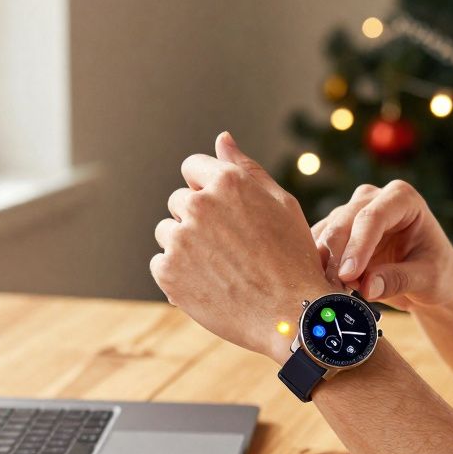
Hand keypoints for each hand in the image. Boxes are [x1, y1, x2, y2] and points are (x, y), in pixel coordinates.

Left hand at [150, 132, 333, 362]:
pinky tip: (208, 285)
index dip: (206, 188)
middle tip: (229, 249)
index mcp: (228, 182)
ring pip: (166, 232)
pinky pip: (160, 262)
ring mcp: (180, 239)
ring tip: (219, 269)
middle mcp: (200, 204)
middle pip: (179, 201)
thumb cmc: (292, 258)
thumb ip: (246, 169)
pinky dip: (177, 274)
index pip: (192, 167)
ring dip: (184, 246)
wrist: (290, 315)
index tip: (221, 212)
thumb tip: (221, 138)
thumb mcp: (280, 205)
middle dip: (197, 220)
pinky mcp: (167, 271)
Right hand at [311, 180, 452, 310]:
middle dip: (337, 258)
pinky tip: (323, 288)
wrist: (428, 276)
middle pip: (343, 223)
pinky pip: (318, 246)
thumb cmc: (437, 271)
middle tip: (336, 291)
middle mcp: (372, 198)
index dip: (358, 247)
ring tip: (332, 294)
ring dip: (325, 265)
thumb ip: (400, 280)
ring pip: (326, 234)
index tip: (348, 276)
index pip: (373, 218)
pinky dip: (318, 268)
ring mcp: (350, 212)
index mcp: (402, 199)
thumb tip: (366, 287)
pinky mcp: (335, 230)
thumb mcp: (429, 279)